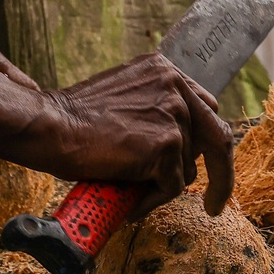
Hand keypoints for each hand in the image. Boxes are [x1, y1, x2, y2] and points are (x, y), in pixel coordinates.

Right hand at [41, 54, 234, 216]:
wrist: (51, 127)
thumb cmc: (75, 120)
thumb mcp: (123, 99)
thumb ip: (151, 109)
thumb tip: (175, 148)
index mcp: (164, 70)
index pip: (205, 107)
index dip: (207, 139)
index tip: (209, 163)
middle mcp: (175, 86)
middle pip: (215, 135)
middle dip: (221, 174)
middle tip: (215, 203)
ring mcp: (173, 113)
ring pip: (187, 167)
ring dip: (164, 186)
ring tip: (131, 192)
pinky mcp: (167, 143)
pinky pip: (172, 186)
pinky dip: (153, 201)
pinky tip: (129, 203)